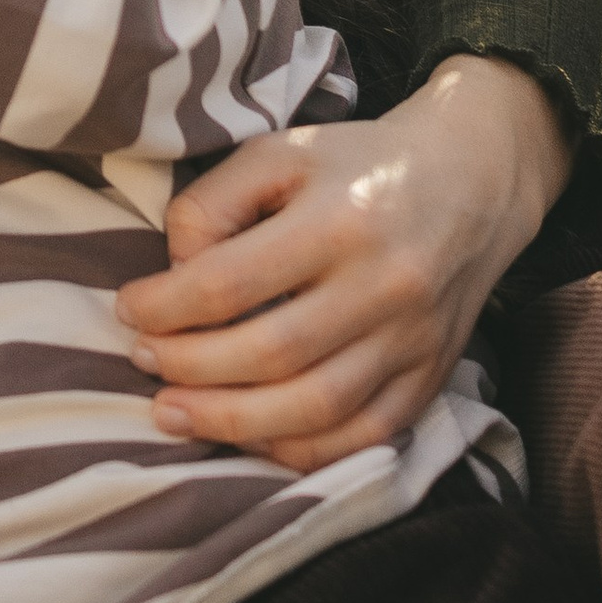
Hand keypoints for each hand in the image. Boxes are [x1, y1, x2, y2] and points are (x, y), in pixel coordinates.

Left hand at [117, 54, 573, 468]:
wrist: (473, 181)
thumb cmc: (354, 164)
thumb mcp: (277, 152)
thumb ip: (213, 204)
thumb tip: (174, 274)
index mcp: (340, 219)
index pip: (231, 282)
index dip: (166, 306)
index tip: (128, 308)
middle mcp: (384, 285)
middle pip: (270, 353)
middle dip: (190, 368)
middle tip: (141, 362)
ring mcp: (414, 341)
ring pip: (315, 407)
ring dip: (232, 422)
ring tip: (173, 414)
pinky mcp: (432, 379)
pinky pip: (363, 436)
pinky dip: (300, 449)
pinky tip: (248, 436)